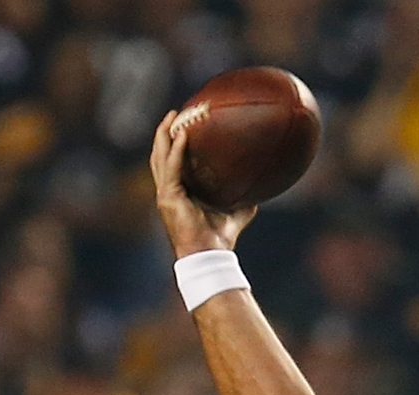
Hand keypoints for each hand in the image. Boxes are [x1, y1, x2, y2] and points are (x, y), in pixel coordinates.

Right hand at [151, 109, 254, 255]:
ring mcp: (165, 195)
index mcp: (178, 195)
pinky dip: (176, 150)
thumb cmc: (219, 240)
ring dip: (164, 136)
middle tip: (173, 115)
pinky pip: (172, 168)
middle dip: (163, 134)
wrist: (210, 256)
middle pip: (159, 157)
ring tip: (172, 117)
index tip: (180, 127)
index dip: (171, 146)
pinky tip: (183, 134)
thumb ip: (243, 203)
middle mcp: (167, 193)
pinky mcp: (168, 198)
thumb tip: (260, 191)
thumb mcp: (235, 215)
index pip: (170, 166)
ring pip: (159, 158)